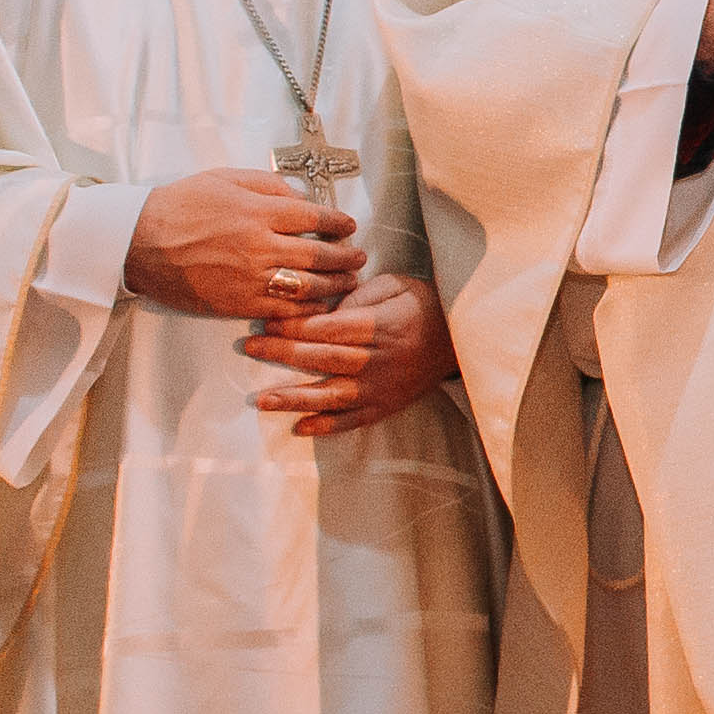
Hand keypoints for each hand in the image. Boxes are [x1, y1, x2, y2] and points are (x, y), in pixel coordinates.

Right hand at [128, 169, 365, 322]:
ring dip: (335, 285)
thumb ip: (268, 185)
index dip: (339, 223)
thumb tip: (301, 198)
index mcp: (258, 211)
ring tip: (349, 281)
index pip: (314, 219)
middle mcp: (260, 246)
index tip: (349, 226)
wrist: (139, 241)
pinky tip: (320, 304)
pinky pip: (284, 310)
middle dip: (347, 257)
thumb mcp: (225, 178)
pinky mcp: (238, 304)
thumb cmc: (180, 205)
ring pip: (308, 287)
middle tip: (360, 257)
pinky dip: (308, 308)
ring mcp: (251, 278)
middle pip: (319, 256)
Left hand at [242, 272, 457, 436]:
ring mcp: (381, 388)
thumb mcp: (397, 284)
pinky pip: (353, 420)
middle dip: (282, 353)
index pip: (328, 328)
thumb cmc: (424, 305)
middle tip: (249, 347)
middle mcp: (378, 360)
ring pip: (331, 396)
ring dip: (294, 398)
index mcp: (379, 326)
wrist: (464, 340)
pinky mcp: (385, 406)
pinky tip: (300, 429)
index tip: (266, 321)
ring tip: (262, 401)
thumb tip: (327, 307)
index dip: (295, 326)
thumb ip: (361, 293)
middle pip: (322, 359)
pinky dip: (327, 427)